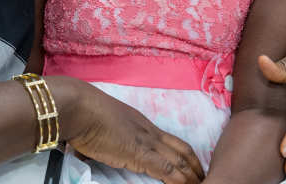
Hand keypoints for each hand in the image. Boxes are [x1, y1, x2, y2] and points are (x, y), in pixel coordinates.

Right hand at [55, 77, 204, 183]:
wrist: (80, 108)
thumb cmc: (86, 115)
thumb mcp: (109, 125)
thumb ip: (117, 137)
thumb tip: (111, 147)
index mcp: (144, 125)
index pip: (174, 142)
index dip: (187, 156)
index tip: (195, 167)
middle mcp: (150, 132)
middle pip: (183, 150)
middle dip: (196, 167)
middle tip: (205, 179)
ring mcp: (146, 143)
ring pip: (179, 161)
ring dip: (191, 176)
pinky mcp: (139, 154)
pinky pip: (166, 169)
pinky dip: (177, 180)